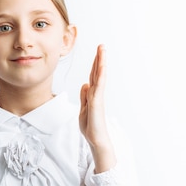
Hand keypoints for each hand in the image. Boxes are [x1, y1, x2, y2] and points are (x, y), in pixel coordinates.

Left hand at [79, 44, 115, 172]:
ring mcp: (98, 97)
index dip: (94, 65)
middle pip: (97, 73)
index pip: (93, 77)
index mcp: (92, 95)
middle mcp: (97, 94)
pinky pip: (99, 87)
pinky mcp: (97, 103)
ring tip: (102, 51)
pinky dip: (100, 76)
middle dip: (99, 59)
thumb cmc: (91, 127)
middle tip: (102, 46)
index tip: (97, 53)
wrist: (95, 140)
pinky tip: (101, 67)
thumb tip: (85, 84)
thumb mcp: (83, 109)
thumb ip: (84, 97)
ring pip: (100, 77)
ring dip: (101, 63)